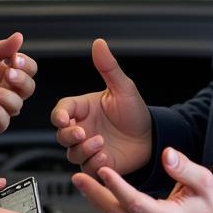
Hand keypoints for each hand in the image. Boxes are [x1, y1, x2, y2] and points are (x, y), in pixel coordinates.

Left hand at [0, 32, 37, 142]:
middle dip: (21, 79)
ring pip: (17, 104)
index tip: (15, 58)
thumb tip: (19, 36)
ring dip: (4, 96)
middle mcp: (10, 91)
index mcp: (10, 73)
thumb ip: (0, 49)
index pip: (29, 68)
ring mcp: (4, 108)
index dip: (26, 64)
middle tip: (7, 74)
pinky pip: (4, 121)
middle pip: (29, 87)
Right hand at [51, 38, 151, 175]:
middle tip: (83, 133)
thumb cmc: (136, 112)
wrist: (152, 139)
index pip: (61, 111)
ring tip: (100, 144)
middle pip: (61, 134)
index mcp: (84, 109)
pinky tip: (106, 157)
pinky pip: (86, 168)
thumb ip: (108, 67)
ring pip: (72, 153)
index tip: (65, 118)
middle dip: (68, 135)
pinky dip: (93, 164)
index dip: (60, 115)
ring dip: (83, 150)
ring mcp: (89, 148)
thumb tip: (99, 43)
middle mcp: (83, 128)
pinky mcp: (97, 165)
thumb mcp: (123, 88)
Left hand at [72, 148, 212, 212]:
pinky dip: (108, 207)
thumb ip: (184, 168)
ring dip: (97, 200)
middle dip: (94, 193)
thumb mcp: (204, 183)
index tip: (103, 170)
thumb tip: (168, 154)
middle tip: (77, 177)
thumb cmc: (210, 208)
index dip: (116, 186)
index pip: (135, 203)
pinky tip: (98, 193)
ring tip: (81, 182)